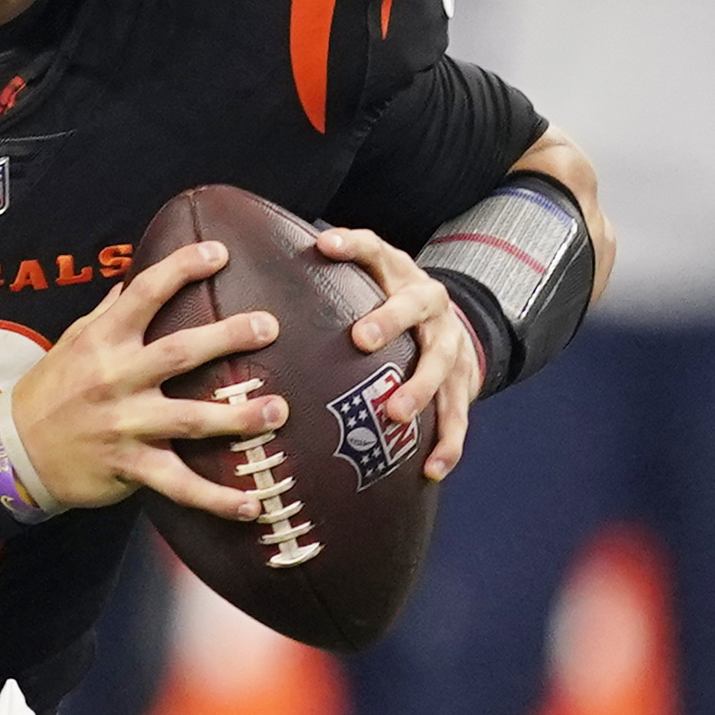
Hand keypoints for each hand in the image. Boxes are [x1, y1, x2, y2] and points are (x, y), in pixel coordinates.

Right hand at [0, 235, 285, 520]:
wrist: (15, 452)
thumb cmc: (50, 391)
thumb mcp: (72, 342)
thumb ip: (108, 312)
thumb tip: (134, 278)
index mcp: (103, 340)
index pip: (143, 294)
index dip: (181, 268)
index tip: (219, 253)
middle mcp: (115, 379)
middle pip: (179, 353)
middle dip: (227, 337)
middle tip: (268, 326)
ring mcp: (124, 425)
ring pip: (189, 419)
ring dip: (238, 417)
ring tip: (278, 411)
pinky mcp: (129, 466)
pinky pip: (179, 485)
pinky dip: (216, 498)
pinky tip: (251, 504)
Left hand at [308, 225, 483, 481]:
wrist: (453, 323)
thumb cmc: (389, 303)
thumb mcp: (368, 279)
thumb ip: (327, 277)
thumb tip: (252, 263)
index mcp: (400, 275)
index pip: (376, 250)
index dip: (352, 245)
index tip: (324, 245)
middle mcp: (430, 304)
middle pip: (415, 307)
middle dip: (389, 322)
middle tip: (361, 339)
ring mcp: (451, 343)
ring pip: (440, 364)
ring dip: (419, 389)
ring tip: (395, 413)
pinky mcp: (463, 382)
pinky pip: (457, 414)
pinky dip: (448, 443)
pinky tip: (430, 469)